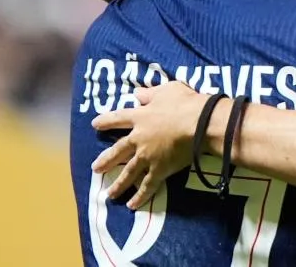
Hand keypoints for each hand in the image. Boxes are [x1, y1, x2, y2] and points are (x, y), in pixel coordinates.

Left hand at [90, 81, 211, 208]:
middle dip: (106, 160)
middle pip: (118, 150)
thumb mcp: (166, 90)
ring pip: (129, 172)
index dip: (106, 121)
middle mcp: (139, 138)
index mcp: (140, 117)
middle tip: (95, 169)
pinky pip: (148, 186)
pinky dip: (140, 196)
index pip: (118, 118)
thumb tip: (137, 94)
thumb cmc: (185, 103)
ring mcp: (147, 156)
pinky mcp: (160, 169)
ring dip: (119, 184)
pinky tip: (132, 205)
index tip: (95, 124)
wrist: (200, 123)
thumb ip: (150, 93)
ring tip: (109, 194)